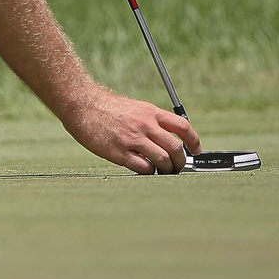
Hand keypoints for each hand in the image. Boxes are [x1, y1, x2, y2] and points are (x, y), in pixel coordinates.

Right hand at [64, 87, 200, 174]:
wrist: (82, 106)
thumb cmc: (106, 107)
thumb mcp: (135, 107)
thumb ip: (151, 121)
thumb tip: (166, 137)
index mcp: (150, 112)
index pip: (183, 126)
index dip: (194, 141)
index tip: (196, 150)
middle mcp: (146, 125)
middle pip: (176, 148)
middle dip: (180, 162)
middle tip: (177, 167)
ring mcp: (133, 139)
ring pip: (162, 160)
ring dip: (166, 170)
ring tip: (162, 172)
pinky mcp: (120, 152)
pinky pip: (143, 168)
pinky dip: (149, 172)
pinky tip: (145, 170)